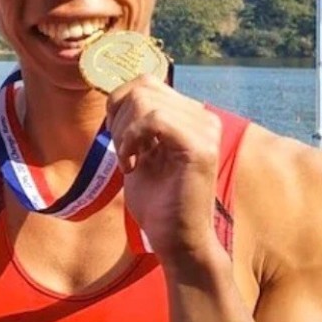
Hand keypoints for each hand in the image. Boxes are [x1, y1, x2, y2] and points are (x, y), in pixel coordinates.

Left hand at [105, 75, 223, 266]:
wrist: (176, 240)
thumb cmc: (157, 201)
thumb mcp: (140, 152)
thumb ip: (136, 123)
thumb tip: (116, 96)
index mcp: (191, 116)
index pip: (146, 82)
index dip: (119, 103)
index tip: (116, 138)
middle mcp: (203, 117)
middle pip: (143, 86)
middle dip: (118, 117)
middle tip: (122, 151)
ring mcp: (205, 130)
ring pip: (145, 100)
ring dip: (124, 131)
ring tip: (128, 161)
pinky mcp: (200, 147)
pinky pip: (154, 119)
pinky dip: (132, 139)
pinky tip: (131, 165)